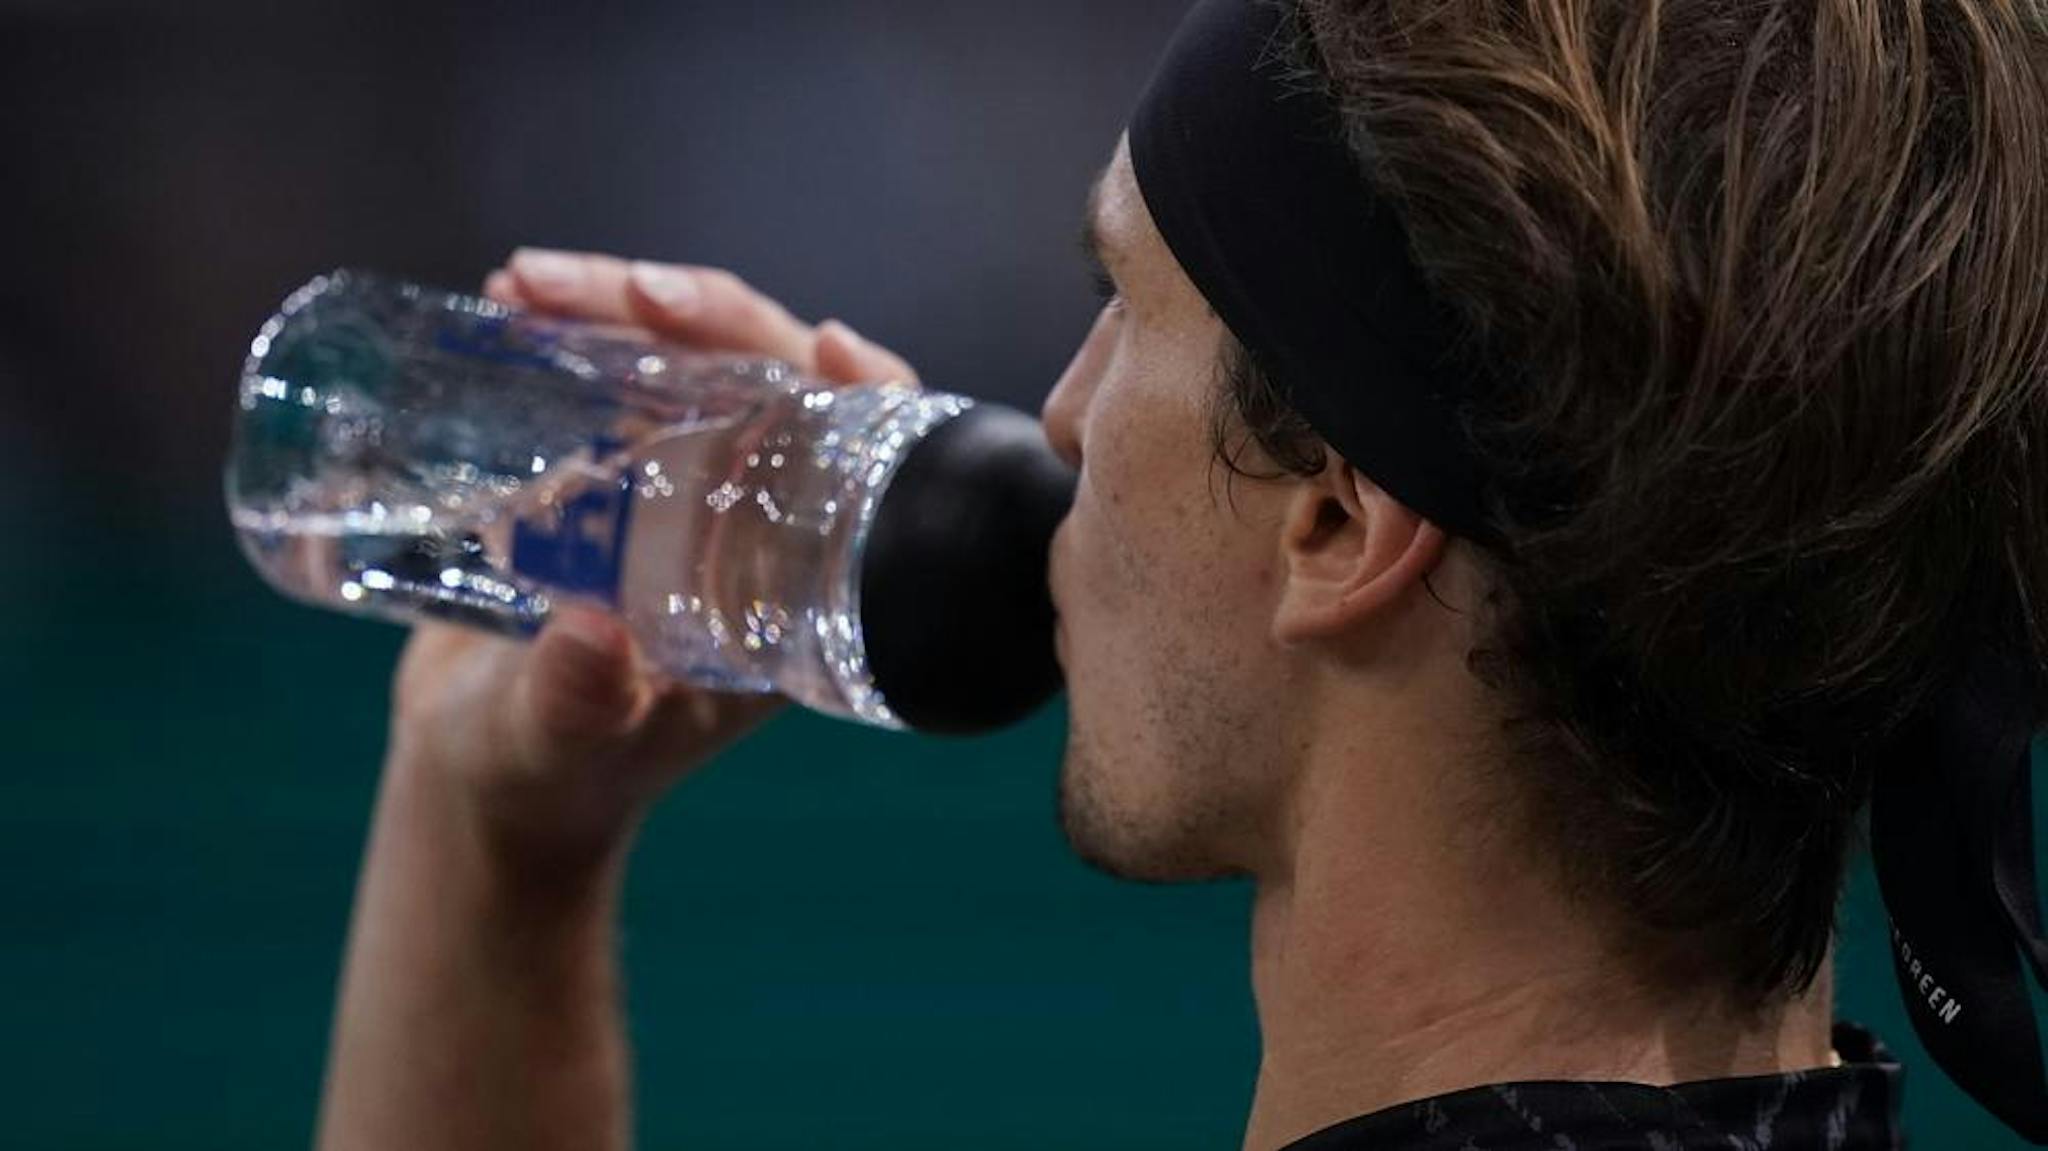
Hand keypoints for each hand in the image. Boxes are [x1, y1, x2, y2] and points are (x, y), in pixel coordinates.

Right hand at [387, 248, 918, 878]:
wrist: (484, 782)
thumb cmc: (546, 779)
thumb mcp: (563, 744)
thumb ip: (579, 701)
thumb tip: (589, 636)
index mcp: (787, 587)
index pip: (865, 465)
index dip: (866, 392)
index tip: (829, 345)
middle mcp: (747, 524)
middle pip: (766, 381)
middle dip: (702, 316)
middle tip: (622, 288)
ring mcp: (678, 490)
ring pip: (681, 365)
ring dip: (614, 308)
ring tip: (524, 283)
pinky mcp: (606, 476)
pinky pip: (607, 382)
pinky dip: (566, 335)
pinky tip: (508, 303)